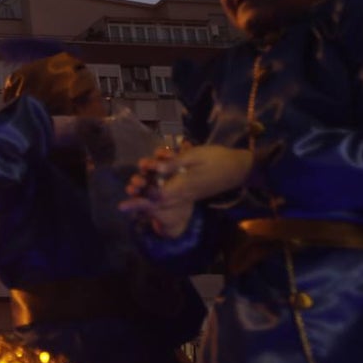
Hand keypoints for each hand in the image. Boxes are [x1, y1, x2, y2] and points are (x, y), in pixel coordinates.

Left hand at [120, 144, 252, 236]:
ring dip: (149, 186)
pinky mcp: (190, 189)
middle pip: (155, 199)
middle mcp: (183, 192)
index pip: (155, 196)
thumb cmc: (218, 159)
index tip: (122, 205)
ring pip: (162, 194)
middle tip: (126, 192)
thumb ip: (175, 163)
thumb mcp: (196, 156)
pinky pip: (172, 190)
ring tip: (139, 177)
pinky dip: (161, 183)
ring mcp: (187, 192)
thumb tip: (154, 169)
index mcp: (183, 186)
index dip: (139, 201)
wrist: (240, 168)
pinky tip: (158, 169)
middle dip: (139, 198)